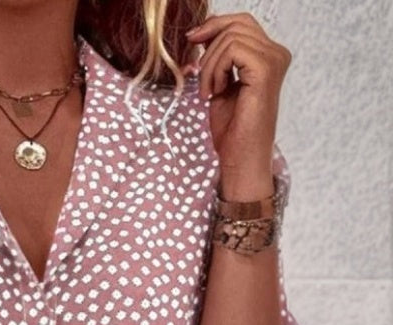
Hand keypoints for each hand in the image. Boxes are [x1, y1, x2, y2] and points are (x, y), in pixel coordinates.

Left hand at [185, 12, 291, 180]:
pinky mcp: (266, 70)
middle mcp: (277, 54)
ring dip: (209, 65)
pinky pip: (232, 50)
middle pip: (237, 24)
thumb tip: (203, 32)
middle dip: (208, 44)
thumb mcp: (219, 83)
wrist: (240, 157)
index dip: (214, 25)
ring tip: (210, 91)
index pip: (241, 22)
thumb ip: (217, 57)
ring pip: (230, 37)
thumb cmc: (232, 129)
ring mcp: (274, 60)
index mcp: (269, 55)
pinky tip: (216, 91)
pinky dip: (215, 70)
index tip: (192, 39)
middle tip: (198, 73)